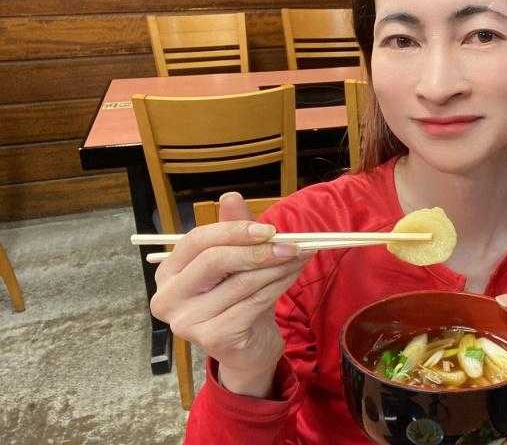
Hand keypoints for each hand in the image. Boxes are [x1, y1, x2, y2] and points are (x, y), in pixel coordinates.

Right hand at [149, 192, 309, 397]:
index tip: (270, 229)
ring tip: (300, 255)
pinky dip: (278, 285)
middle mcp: (168, 298)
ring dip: (276, 266)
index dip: (234, 231)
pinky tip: (293, 275)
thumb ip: (232, 233)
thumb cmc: (238, 301)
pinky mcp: (212, 338)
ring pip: (240, 282)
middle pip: (214, 260)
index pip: (196, 241)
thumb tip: (230, 196)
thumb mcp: (236, 264)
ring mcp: (186, 321)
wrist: (247, 349)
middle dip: (258, 250)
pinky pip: (253, 303)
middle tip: (292, 244)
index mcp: (167, 273)